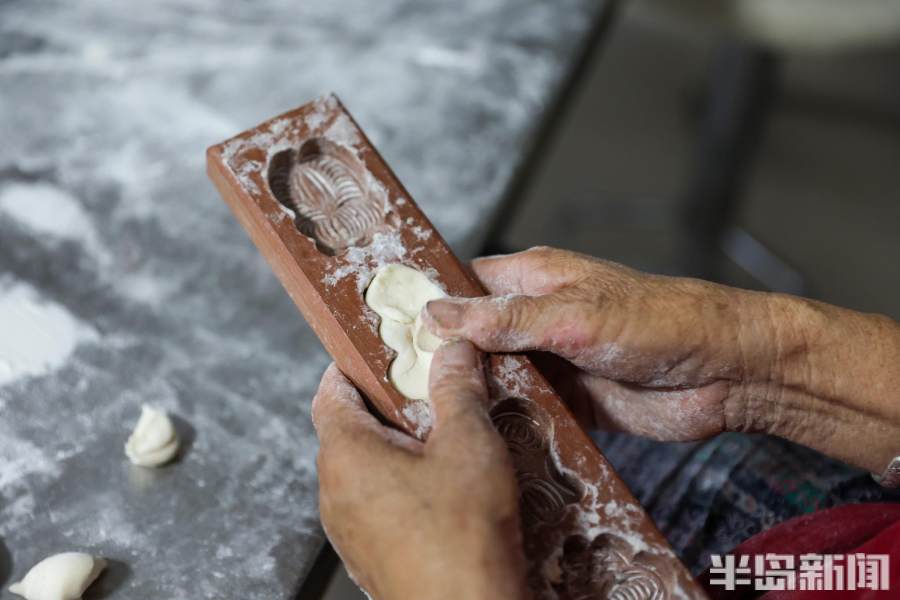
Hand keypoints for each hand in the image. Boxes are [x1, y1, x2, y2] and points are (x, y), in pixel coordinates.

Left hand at [311, 341, 528, 599]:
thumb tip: (453, 350)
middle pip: (348, 429)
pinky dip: (400, 489)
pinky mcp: (367, 556)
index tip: (377, 353)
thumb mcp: (469, 443)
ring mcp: (347, 529)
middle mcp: (334, 491)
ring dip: (396, 451)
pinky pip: (376, 506)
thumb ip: (458, 389)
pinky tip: (443, 494)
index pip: (329, 391)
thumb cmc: (461, 535)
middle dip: (386, 407)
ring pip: (364, 471)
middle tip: (427, 395)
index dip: (352, 366)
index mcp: (346, 453)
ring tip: (444, 446)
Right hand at [423, 247, 899, 472]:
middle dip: (443, 357)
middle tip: (398, 382)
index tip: (387, 325)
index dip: (428, 303)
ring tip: (429, 414)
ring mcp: (552, 361)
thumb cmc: (661, 321)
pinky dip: (504, 422)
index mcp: (535, 279)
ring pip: (495, 377)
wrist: (726, 373)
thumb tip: (438, 315)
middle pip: (473, 336)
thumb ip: (506, 318)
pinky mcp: (569, 400)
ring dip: (473, 393)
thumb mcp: (575, 314)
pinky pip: (524, 410)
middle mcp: (537, 318)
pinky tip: (478, 435)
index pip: (465, 286)